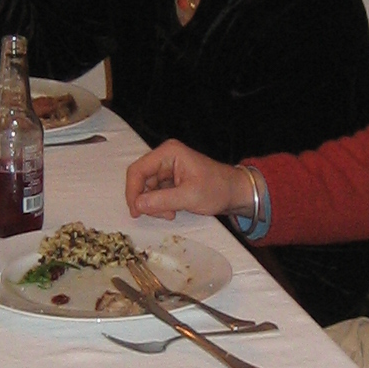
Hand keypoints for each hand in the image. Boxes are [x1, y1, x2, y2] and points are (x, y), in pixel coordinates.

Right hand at [126, 140, 253, 221]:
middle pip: (140, 180)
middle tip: (161, 215)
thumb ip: (161, 201)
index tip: (136, 211)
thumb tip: (137, 205)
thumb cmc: (217, 189)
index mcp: (168, 153)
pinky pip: (155, 193)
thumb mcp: (189, 196)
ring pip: (146, 189)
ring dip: (154, 205)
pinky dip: (160, 205)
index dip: (132, 191)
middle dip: (146, 200)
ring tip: (170, 213)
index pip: (137, 170)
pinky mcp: (170, 179)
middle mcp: (165, 157)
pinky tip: (172, 211)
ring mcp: (167, 168)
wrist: (235, 192)